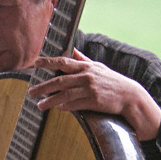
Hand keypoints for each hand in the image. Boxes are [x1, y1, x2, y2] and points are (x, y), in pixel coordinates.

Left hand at [29, 49, 160, 141]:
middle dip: (43, 86)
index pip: (63, 62)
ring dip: (50, 100)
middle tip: (31, 91)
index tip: (35, 63)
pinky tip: (57, 108)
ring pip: (65, 95)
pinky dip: (64, 107)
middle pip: (60, 80)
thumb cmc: (112, 80)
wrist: (129, 96)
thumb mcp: (98, 67)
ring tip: (40, 105)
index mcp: (86, 66)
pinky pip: (75, 105)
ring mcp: (90, 89)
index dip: (48, 62)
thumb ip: (83, 59)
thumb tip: (72, 50)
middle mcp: (86, 76)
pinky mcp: (94, 101)